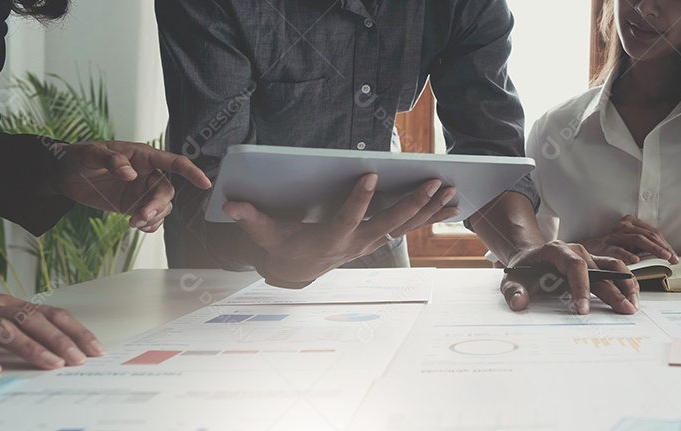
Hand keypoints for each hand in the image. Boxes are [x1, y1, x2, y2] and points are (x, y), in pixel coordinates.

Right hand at [0, 295, 104, 374]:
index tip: (95, 349)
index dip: (74, 330)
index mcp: (6, 305)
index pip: (48, 314)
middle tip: (77, 359)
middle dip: (57, 339)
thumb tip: (63, 352)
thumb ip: (22, 334)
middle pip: (29, 319)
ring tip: (50, 364)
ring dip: (28, 346)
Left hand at [55, 141, 212, 232]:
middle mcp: (147, 174)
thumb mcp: (91, 153)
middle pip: (167, 191)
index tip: (204, 183)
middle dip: (158, 205)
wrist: (64, 175)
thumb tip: (130, 174)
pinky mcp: (133, 206)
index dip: (191, 172)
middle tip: (140, 216)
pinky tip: (138, 226)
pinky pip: (151, 218)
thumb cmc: (79, 157)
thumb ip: (112, 160)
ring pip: (162, 207)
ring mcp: (141, 191)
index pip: (173, 162)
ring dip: (153, 217)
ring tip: (134, 222)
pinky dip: (149, 226)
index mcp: (142, 156)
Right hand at [224, 173, 458, 285]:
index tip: (371, 175)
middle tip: (432, 184)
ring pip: (404, 226)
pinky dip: (429, 216)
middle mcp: (355, 243)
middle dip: (412, 204)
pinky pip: (408, 228)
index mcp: (329, 239)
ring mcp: (370, 243)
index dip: (359, 200)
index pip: (347, 219)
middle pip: (388, 224)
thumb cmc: (282, 247)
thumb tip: (229, 204)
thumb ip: (250, 218)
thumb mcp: (265, 235)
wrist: (297, 271)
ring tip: (451, 192)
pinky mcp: (378, 239)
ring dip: (429, 210)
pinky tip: (450, 206)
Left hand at [500, 241, 637, 314]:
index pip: (575, 266)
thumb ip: (513, 291)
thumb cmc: (524, 271)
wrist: (529, 260)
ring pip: (614, 266)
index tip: (582, 310)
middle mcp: (576, 251)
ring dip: (626, 285)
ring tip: (633, 305)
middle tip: (624, 310)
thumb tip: (519, 302)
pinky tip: (631, 299)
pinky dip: (625, 284)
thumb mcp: (512, 280)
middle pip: (600, 269)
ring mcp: (588, 257)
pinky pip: (615, 271)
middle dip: (613, 291)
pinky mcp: (594, 265)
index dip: (581, 287)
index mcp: (556, 251)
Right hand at [582, 215, 677, 263]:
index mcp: (631, 223)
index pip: (653, 232)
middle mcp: (624, 226)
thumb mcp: (630, 242)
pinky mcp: (606, 246)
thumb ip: (644, 246)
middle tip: (671, 258)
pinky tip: (636, 260)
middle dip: (663, 247)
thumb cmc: (612, 246)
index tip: (674, 256)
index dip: (666, 244)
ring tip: (662, 257)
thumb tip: (664, 255)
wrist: (589, 249)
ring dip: (653, 249)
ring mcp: (615, 235)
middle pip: (648, 235)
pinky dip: (628, 254)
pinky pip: (619, 249)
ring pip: (638, 239)